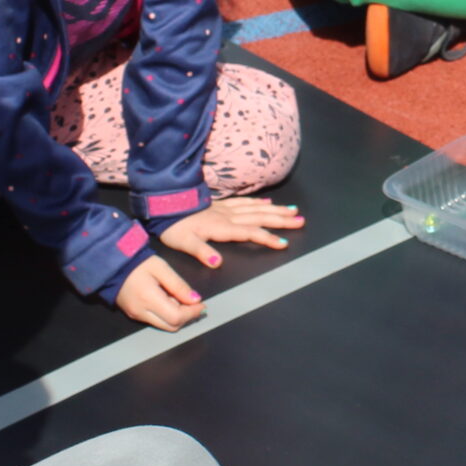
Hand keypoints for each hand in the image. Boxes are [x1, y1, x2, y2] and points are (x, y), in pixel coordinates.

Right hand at [114, 255, 205, 330]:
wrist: (113, 264)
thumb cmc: (137, 263)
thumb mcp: (161, 268)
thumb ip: (179, 285)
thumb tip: (195, 299)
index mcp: (149, 299)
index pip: (176, 317)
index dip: (192, 313)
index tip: (202, 305)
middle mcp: (141, 312)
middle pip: (171, 326)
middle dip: (186, 316)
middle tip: (194, 303)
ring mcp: (136, 315)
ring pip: (164, 325)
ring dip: (176, 316)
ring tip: (179, 298)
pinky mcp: (133, 314)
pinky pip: (155, 321)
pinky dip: (166, 314)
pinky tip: (167, 300)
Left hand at [158, 197, 305, 265]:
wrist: (165, 205)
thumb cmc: (173, 226)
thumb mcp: (184, 243)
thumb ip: (202, 252)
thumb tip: (217, 263)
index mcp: (222, 227)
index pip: (250, 232)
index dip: (267, 238)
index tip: (284, 242)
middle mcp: (228, 217)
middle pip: (260, 217)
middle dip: (281, 220)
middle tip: (300, 221)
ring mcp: (225, 209)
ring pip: (256, 208)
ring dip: (275, 210)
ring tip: (292, 211)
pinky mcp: (220, 205)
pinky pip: (244, 202)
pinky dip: (258, 202)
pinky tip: (267, 202)